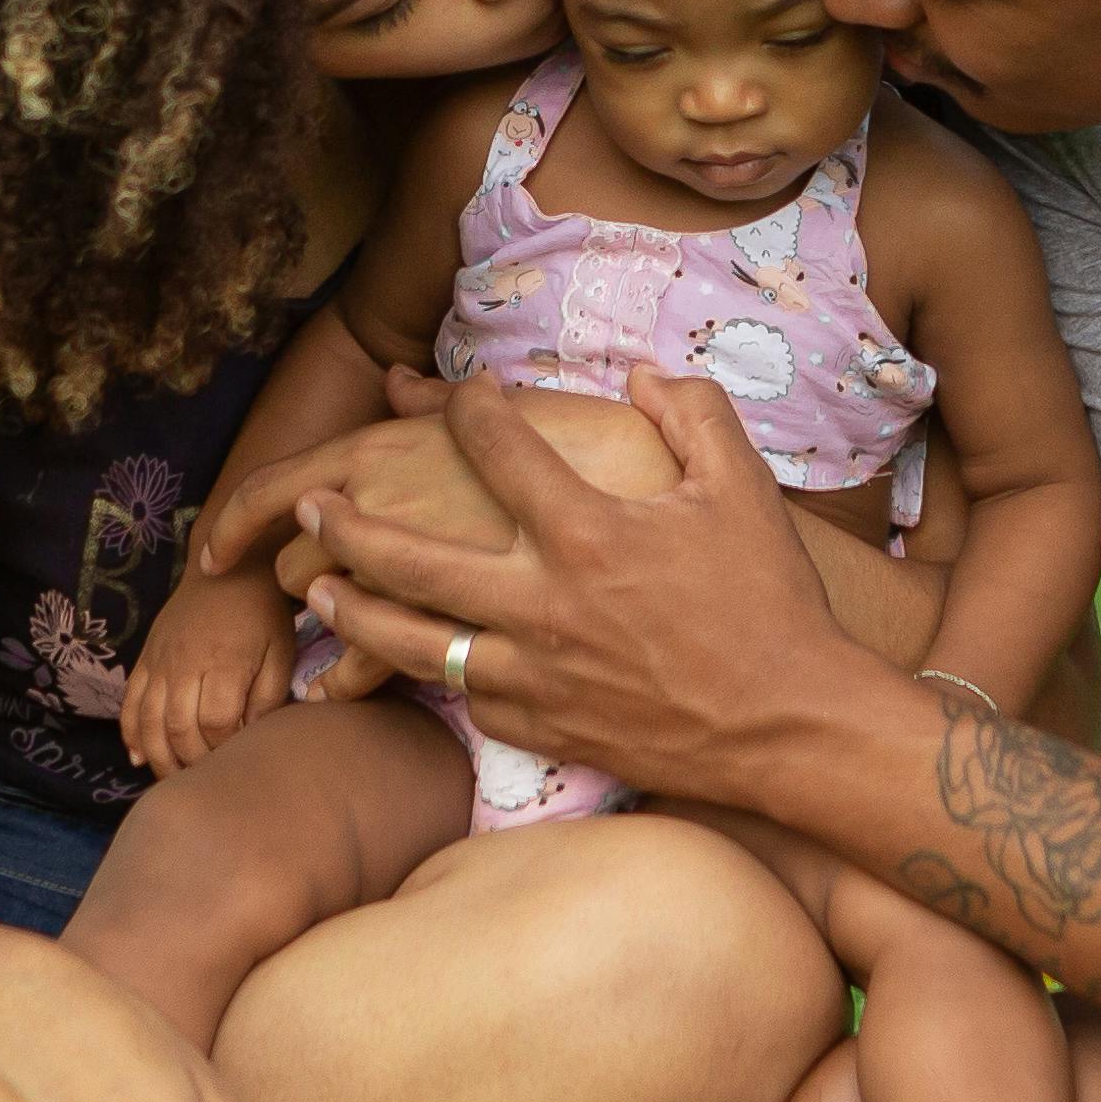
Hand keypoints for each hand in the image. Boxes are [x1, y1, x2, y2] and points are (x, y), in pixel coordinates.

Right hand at [121, 566, 296, 773]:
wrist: (228, 567)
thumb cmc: (263, 615)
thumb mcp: (281, 652)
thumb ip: (269, 698)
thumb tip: (252, 740)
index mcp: (224, 663)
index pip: (217, 722)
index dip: (224, 750)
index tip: (236, 762)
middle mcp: (184, 664)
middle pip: (177, 727)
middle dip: (190, 762)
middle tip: (204, 781)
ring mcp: (159, 662)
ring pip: (147, 721)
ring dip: (157, 757)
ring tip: (173, 781)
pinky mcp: (145, 659)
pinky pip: (129, 702)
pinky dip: (129, 734)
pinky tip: (138, 757)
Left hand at [285, 373, 883, 804]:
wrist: (790, 725)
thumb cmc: (769, 601)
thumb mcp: (741, 485)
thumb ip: (691, 411)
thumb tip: (641, 375)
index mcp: (586, 531)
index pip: (496, 448)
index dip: (469, 408)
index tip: (462, 396)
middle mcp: (542, 603)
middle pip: (409, 558)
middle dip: (346, 527)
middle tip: (310, 506)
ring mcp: (534, 673)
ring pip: (411, 642)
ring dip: (355, 612)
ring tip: (318, 592)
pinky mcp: (541, 726)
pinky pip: (462, 696)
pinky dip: (430, 674)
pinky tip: (410, 658)